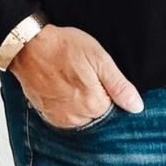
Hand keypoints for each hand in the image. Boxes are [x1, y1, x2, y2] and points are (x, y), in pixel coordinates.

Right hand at [10, 24, 143, 128]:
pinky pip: (67, 117)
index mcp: (94, 104)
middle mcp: (77, 117)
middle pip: (98, 115)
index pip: (115, 109)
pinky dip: (69, 106)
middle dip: (96, 99)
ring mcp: (61, 118)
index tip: (99, 78)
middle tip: (83, 76)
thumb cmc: (64, 47)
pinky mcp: (48, 116)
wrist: (28, 46)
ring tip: (72, 81)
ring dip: (82, 104)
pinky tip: (64, 89)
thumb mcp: (99, 59)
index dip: (110, 93)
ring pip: (83, 117)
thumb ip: (119, 86)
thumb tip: (136, 106)